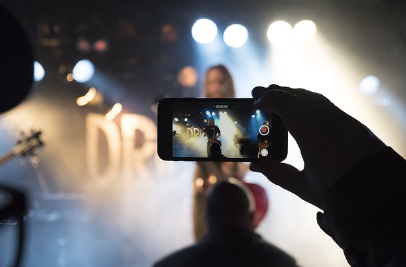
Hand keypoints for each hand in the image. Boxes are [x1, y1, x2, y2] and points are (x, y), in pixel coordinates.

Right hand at [250, 85, 385, 208]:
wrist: (377, 196)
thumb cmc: (338, 195)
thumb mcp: (303, 187)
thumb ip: (276, 174)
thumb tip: (254, 165)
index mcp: (317, 144)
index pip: (292, 108)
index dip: (272, 100)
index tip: (257, 102)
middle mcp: (333, 127)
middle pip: (302, 97)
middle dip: (278, 92)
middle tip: (259, 94)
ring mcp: (347, 123)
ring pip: (315, 98)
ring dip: (293, 94)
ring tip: (276, 97)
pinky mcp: (355, 124)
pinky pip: (327, 105)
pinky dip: (307, 101)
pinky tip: (298, 107)